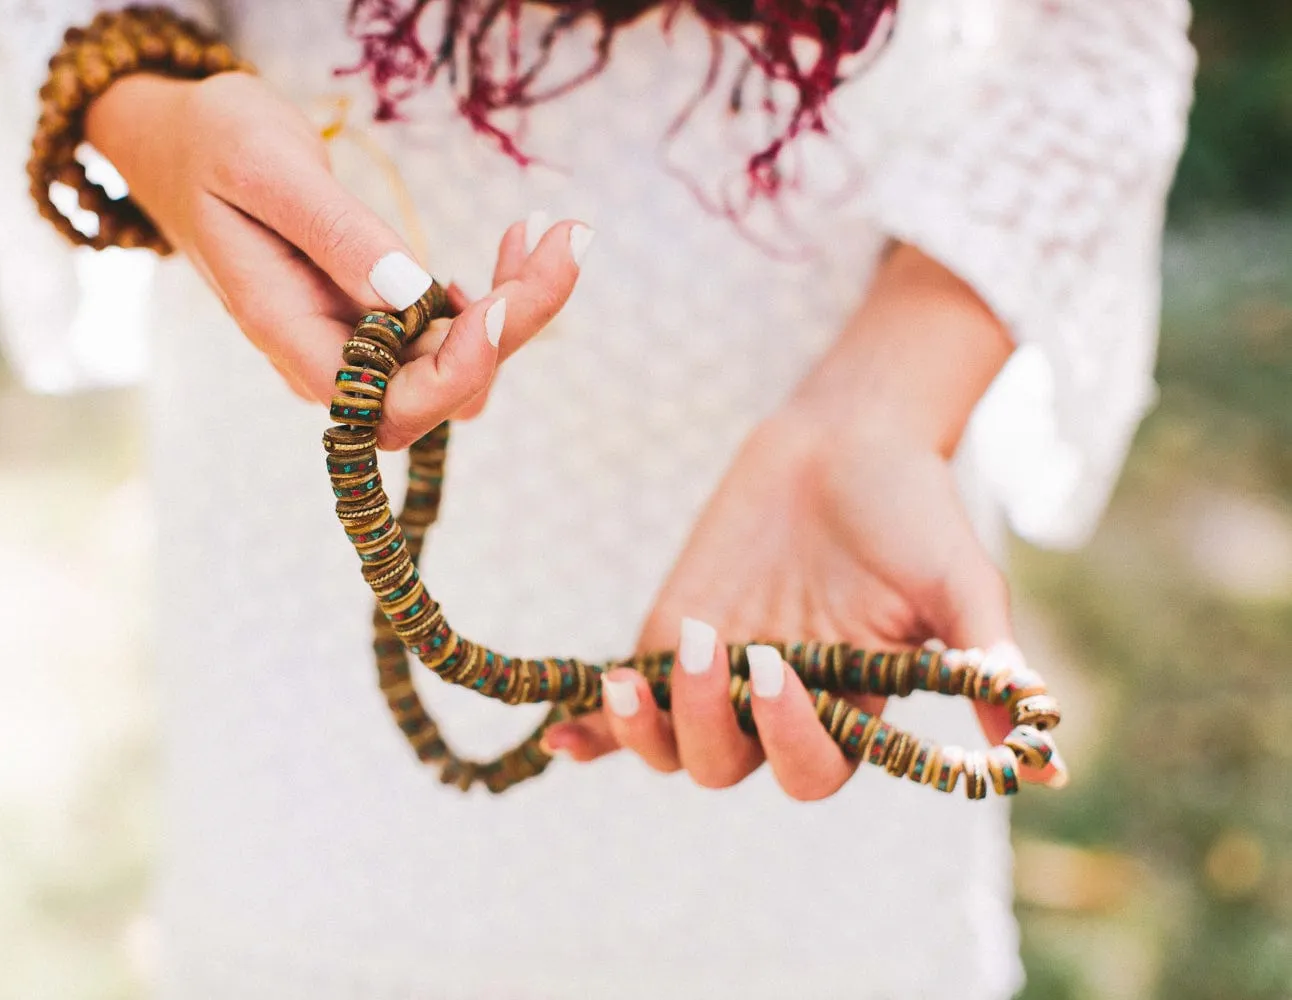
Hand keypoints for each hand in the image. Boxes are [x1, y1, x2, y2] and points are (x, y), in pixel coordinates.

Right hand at [83, 71, 588, 448]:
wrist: (174, 143)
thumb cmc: (209, 144)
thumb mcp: (265, 167)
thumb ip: (334, 233)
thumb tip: (412, 293)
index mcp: (286, 332)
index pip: (388, 405)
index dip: (455, 370)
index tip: (498, 302)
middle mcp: (326, 357)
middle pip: (442, 390)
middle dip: (516, 323)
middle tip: (570, 236)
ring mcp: (353, 344)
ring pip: (459, 364)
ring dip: (517, 308)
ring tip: (551, 230)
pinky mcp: (375, 320)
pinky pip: (449, 332)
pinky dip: (495, 294)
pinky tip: (514, 239)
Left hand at [543, 244, 1065, 796]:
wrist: (846, 439)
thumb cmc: (913, 511)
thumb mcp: (960, 585)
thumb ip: (988, 669)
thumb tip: (1047, 768)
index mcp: (851, 708)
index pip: (815, 766)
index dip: (790, 741)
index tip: (776, 672)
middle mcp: (781, 705)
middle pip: (728, 765)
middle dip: (708, 726)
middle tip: (710, 652)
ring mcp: (718, 673)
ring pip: (671, 744)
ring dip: (645, 725)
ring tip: (631, 677)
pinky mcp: (669, 634)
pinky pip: (624, 697)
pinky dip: (591, 723)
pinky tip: (558, 733)